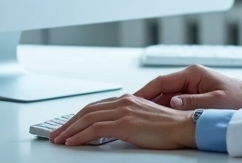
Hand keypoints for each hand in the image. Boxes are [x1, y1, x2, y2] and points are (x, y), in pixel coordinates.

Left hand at [48, 94, 195, 148]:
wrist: (184, 127)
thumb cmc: (169, 126)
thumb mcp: (144, 119)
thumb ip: (128, 120)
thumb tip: (112, 129)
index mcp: (128, 99)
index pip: (96, 107)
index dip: (79, 116)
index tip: (68, 126)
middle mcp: (124, 102)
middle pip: (88, 111)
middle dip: (69, 123)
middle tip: (56, 134)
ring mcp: (124, 111)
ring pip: (88, 119)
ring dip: (70, 130)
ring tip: (59, 139)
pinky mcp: (126, 124)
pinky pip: (96, 130)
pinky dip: (80, 136)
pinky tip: (72, 142)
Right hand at [134, 64, 241, 109]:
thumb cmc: (239, 98)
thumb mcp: (215, 101)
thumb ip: (193, 102)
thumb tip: (173, 103)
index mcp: (193, 74)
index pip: (161, 81)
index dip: (144, 91)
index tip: (131, 99)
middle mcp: (190, 78)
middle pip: (160, 89)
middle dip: (145, 100)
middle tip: (129, 111)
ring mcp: (191, 87)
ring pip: (166, 97)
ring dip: (154, 107)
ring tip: (140, 118)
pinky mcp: (194, 96)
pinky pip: (174, 103)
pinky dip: (165, 111)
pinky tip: (158, 120)